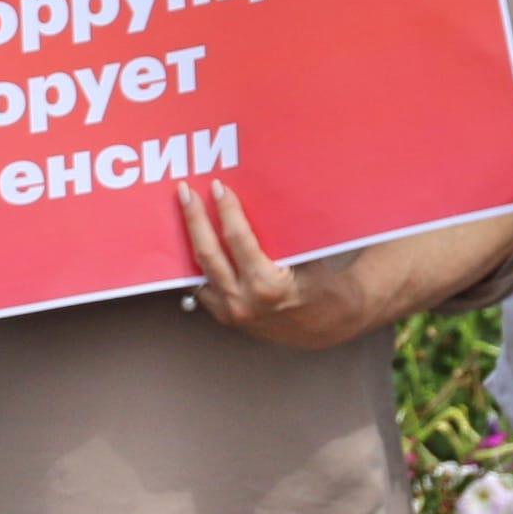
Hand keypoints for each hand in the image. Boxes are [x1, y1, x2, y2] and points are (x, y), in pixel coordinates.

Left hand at [178, 179, 363, 348]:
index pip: (237, 239)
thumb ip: (283, 235)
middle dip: (194, 218)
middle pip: (207, 253)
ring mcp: (230, 312)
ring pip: (198, 269)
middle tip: (185, 192)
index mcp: (268, 286)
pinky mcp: (225, 317)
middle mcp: (243, 301)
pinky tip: (188, 239)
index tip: (218, 188)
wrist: (331, 326)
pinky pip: (200, 285)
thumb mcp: (311, 259)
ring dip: (188, 238)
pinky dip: (194, 261)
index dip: (226, 210)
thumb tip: (260, 199)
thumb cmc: (326, 288)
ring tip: (181, 211)